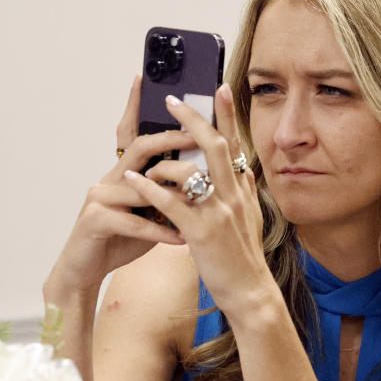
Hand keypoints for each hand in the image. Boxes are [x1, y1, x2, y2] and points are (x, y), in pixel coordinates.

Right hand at [47, 75, 198, 293]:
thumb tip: (200, 176)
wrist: (85, 271)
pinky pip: (133, 222)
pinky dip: (160, 232)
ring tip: (201, 200)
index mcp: (124, 173)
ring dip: (173, 196)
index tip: (145, 78)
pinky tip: (180, 239)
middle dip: (170, 140)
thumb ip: (166, 193)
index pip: (131, 132)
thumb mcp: (149, 212)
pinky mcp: (94, 220)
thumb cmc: (120, 241)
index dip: (135, 105)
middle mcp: (110, 178)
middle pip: (141, 149)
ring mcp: (99, 197)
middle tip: (196, 135)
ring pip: (140, 188)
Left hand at [121, 83, 271, 314]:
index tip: (219, 88)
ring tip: (141, 152)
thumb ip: (241, 192)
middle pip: (216, 146)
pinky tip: (131, 179)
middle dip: (193, 119)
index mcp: (243, 190)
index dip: (228, 115)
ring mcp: (219, 213)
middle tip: (172, 99)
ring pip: (191, 171)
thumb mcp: (249, 219)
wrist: (249, 291)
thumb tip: (240, 170)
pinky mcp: (201, 233)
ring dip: (163, 158)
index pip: (237, 144)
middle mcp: (234, 196)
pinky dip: (149, 188)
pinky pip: (171, 203)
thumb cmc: (243, 257)